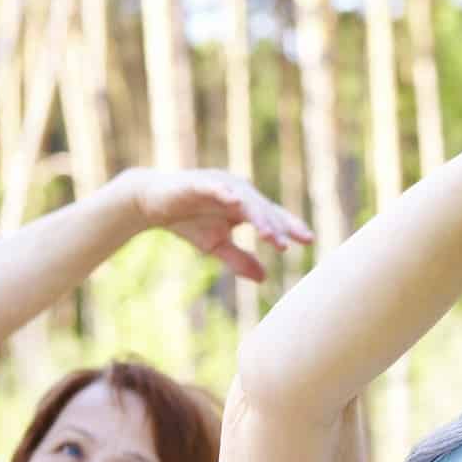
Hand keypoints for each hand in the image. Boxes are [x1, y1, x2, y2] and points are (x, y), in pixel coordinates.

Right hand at [119, 169, 312, 282]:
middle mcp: (237, 192)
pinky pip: (215, 187)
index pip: (272, 216)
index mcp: (245, 205)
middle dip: (275, 227)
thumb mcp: (216, 246)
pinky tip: (235, 202)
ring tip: (267, 233)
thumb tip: (264, 279)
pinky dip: (224, 193)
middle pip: (263, 209)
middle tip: (285, 246)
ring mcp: (219, 184)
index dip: (290, 227)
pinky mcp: (198, 182)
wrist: (153, 204)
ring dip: (257, 215)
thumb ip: (240, 260)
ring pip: (244, 199)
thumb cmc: (189, 221)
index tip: (308, 240)